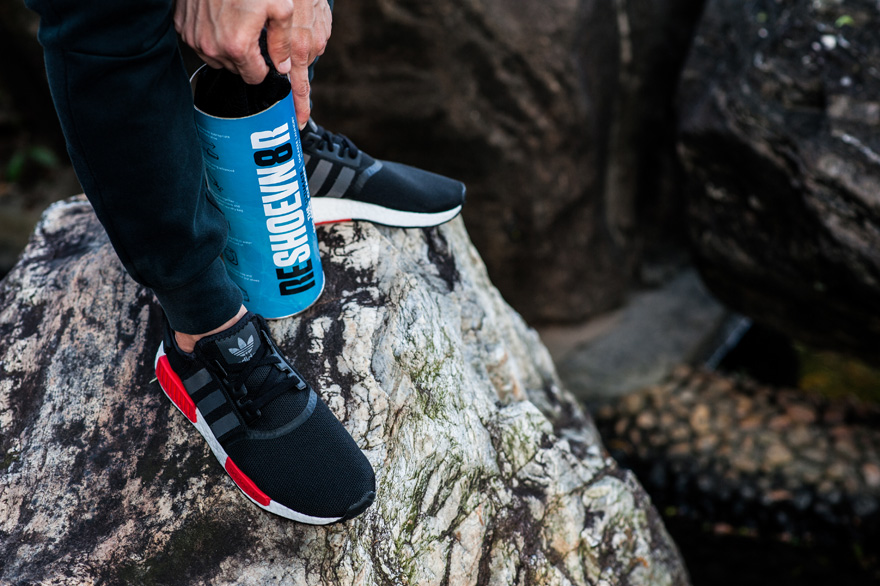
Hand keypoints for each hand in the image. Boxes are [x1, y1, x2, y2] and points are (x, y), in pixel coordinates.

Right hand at [175, 0, 331, 126]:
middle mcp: (212, 48)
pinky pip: (200, 43)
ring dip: (227, 49)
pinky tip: (219, 18)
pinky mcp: (183, 28)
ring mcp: (194, 39)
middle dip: (246, 57)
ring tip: (235, 24)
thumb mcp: (279, 9)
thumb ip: (282, 42)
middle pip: (236, 70)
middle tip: (251, 32)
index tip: (265, 55)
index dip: (263, 68)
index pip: (254, 78)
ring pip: (217, 59)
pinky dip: (211, 36)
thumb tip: (282, 67)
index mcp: (237, 47)